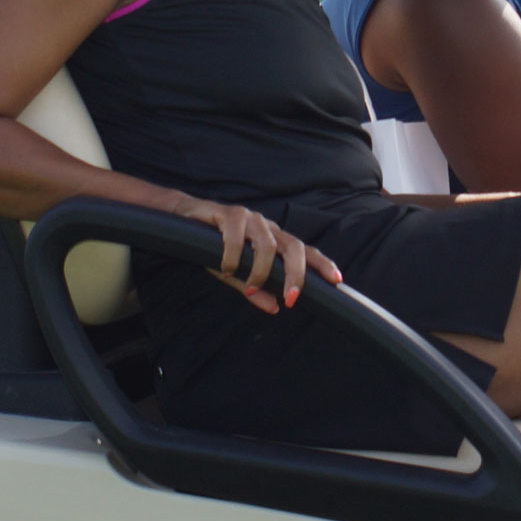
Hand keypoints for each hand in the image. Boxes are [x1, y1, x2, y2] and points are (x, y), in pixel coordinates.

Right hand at [178, 197, 341, 313]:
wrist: (183, 218)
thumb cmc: (213, 245)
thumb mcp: (236, 273)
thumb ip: (255, 289)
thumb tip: (274, 307)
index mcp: (274, 239)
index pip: (305, 251)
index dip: (322, 264)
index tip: (337, 281)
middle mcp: (267, 227)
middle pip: (294, 247)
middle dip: (297, 274)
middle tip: (291, 299)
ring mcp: (249, 218)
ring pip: (267, 244)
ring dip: (260, 271)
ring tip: (247, 287)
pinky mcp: (228, 213)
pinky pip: (236, 236)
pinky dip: (233, 256)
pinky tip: (226, 267)